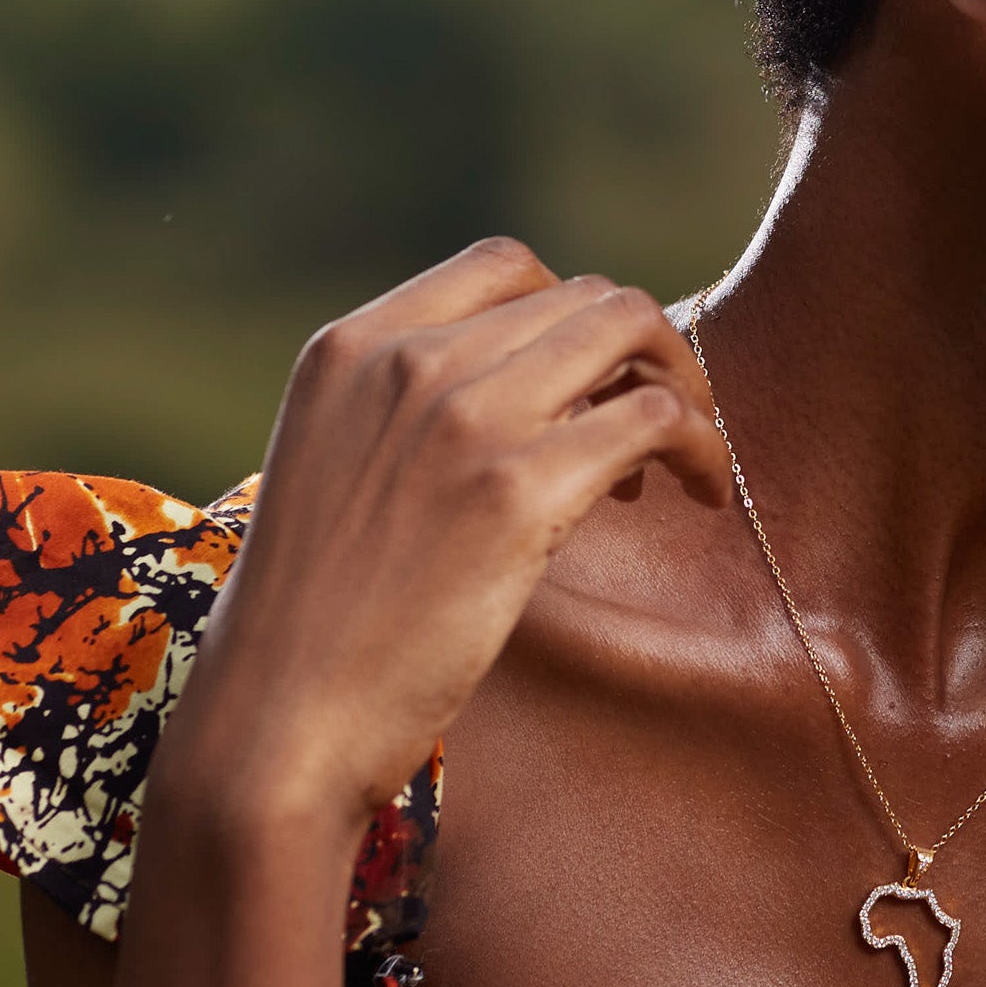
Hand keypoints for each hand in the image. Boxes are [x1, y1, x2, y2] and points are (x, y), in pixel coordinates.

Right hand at [166, 239, 731, 839]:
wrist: (279, 717)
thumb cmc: (314, 633)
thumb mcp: (342, 483)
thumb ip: (412, 428)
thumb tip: (536, 417)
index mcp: (351, 349)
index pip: (503, 269)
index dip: (574, 320)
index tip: (594, 392)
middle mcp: (406, 360)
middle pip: (581, 297)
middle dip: (643, 355)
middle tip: (661, 439)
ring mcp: (462, 417)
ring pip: (629, 330)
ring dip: (685, 389)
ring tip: (687, 469)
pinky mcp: (517, 490)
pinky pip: (656, 420)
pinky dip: (703, 447)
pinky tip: (705, 498)